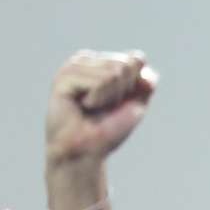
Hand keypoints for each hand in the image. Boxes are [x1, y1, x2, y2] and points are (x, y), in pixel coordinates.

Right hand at [45, 50, 156, 171]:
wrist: (87, 151)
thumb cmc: (109, 128)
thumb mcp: (136, 103)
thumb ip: (146, 81)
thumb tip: (139, 61)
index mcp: (103, 61)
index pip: (137, 59)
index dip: (135, 86)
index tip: (118, 102)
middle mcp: (88, 59)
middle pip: (126, 65)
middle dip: (122, 92)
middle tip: (103, 107)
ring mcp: (74, 66)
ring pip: (114, 72)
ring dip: (110, 97)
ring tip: (92, 107)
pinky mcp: (64, 77)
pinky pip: (100, 81)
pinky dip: (99, 99)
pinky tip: (83, 106)